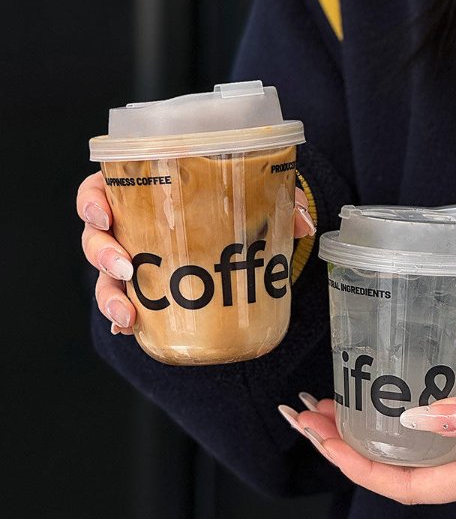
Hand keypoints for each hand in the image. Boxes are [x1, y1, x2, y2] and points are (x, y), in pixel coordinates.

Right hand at [76, 170, 316, 334]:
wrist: (238, 227)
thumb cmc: (232, 201)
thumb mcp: (256, 192)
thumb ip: (279, 199)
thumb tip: (301, 222)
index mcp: (146, 192)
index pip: (103, 188)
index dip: (92, 201)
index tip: (103, 214)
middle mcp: (134, 225)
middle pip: (97, 236)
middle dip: (102, 253)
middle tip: (125, 267)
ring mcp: (138, 258)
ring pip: (107, 276)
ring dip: (110, 295)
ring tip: (129, 314)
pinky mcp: (150, 287)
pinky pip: (127, 301)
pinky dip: (125, 317)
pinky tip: (131, 330)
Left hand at [278, 392, 455, 503]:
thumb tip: (417, 416)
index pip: (394, 482)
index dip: (353, 464)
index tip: (320, 437)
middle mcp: (447, 467)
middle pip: (379, 464)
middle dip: (336, 441)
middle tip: (301, 413)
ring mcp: (447, 448)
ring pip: (387, 445)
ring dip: (350, 426)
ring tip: (316, 404)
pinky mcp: (450, 428)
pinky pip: (402, 428)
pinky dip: (377, 413)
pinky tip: (359, 398)